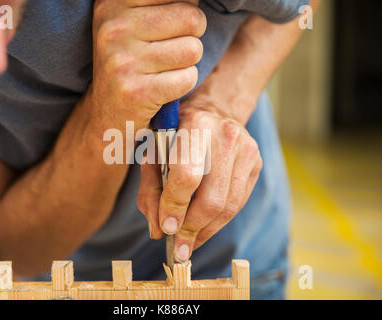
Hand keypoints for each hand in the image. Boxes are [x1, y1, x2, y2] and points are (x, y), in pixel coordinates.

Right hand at [91, 0, 205, 128]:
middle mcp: (113, 28)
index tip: (168, 26)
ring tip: (164, 69)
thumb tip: (197, 0)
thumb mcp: (132, 21)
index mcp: (112, 3)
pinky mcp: (136, 92)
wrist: (106, 111)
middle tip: (169, 51)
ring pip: (193, 49)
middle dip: (191, 37)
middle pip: (192, 18)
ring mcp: (123, 61)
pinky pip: (188, 78)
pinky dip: (183, 84)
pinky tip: (163, 87)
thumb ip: (164, 4)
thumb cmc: (130, 61)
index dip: (185, 10)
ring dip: (187, 63)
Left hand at [137, 102, 261, 261]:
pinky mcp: (256, 163)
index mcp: (195, 126)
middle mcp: (226, 136)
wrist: (214, 111)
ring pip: (228, 206)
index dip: (175, 207)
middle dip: (192, 229)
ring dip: (206, 231)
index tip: (166, 229)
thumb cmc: (176, 133)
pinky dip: (219, 222)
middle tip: (179, 249)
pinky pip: (238, 202)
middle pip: (212, 198)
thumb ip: (151, 190)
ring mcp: (246, 150)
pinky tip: (204, 229)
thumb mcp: (153, 153)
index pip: (187, 177)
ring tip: (190, 245)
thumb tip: (158, 230)